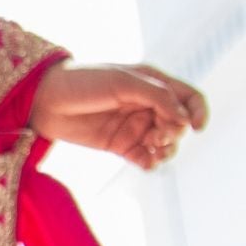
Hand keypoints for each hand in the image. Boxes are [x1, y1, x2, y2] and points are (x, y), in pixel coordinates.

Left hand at [32, 61, 207, 170]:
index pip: (189, 98)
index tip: (196, 127)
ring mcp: (134, 126)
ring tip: (152, 149)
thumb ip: (157, 97)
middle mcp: (147, 105)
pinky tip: (146, 163)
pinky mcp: (120, 146)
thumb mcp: (123, 82)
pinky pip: (146, 158)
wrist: (46, 100)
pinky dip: (152, 163)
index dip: (199, 112)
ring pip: (165, 144)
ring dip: (166, 150)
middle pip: (179, 124)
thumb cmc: (85, 82)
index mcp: (153, 83)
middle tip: (157, 135)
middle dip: (175, 133)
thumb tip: (184, 120)